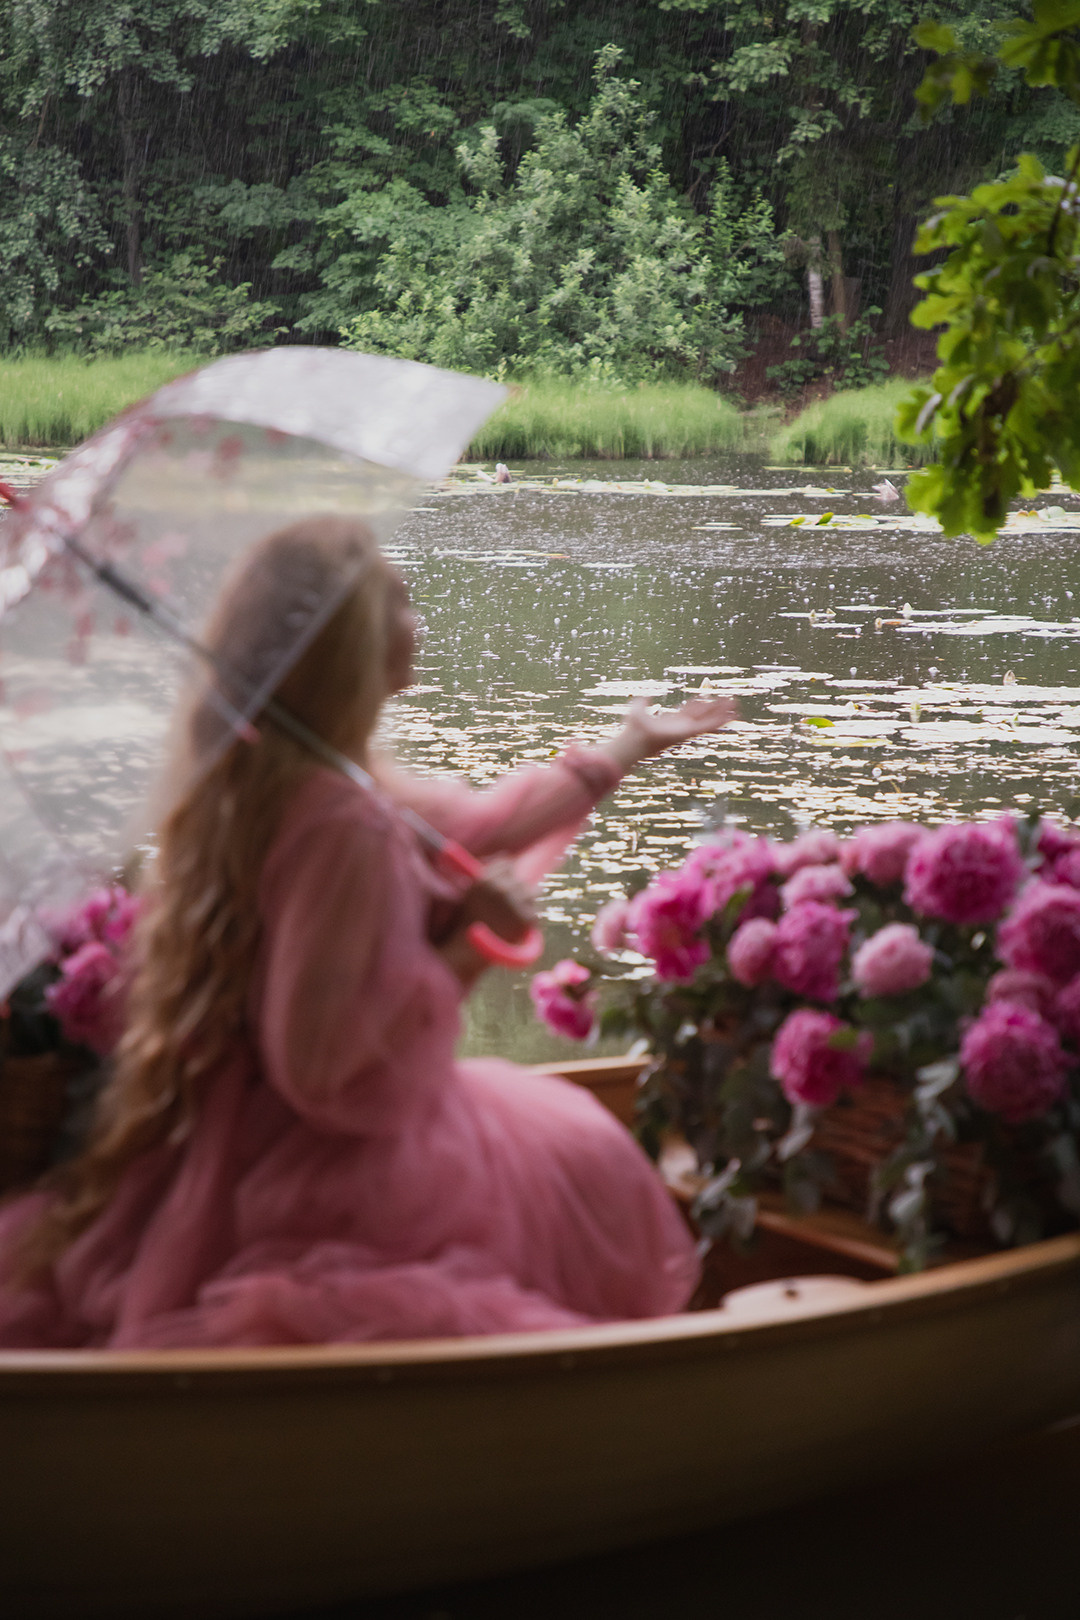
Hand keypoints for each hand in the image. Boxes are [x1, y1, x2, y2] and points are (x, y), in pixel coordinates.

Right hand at [456, 857, 537, 941]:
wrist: (468, 950)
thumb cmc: (468, 919)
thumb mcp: (470, 889)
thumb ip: (486, 870)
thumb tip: (507, 854)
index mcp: (485, 878)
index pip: (506, 862)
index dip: (503, 873)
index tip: (500, 884)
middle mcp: (502, 889)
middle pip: (519, 878)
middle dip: (514, 889)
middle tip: (506, 905)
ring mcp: (516, 904)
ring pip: (531, 892)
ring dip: (524, 901)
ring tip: (511, 915)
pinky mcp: (527, 920)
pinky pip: (535, 912)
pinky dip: (528, 919)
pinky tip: (515, 926)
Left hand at [603, 695, 737, 769]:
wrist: (634, 739)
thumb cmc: (633, 728)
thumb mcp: (637, 709)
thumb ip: (643, 702)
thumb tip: (646, 696)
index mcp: (673, 720)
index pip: (690, 710)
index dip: (700, 703)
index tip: (708, 697)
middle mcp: (682, 726)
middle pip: (703, 714)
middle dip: (716, 707)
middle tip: (729, 701)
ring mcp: (687, 730)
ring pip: (709, 719)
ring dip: (723, 713)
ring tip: (736, 706)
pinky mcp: (689, 733)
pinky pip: (708, 726)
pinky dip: (720, 721)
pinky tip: (732, 716)